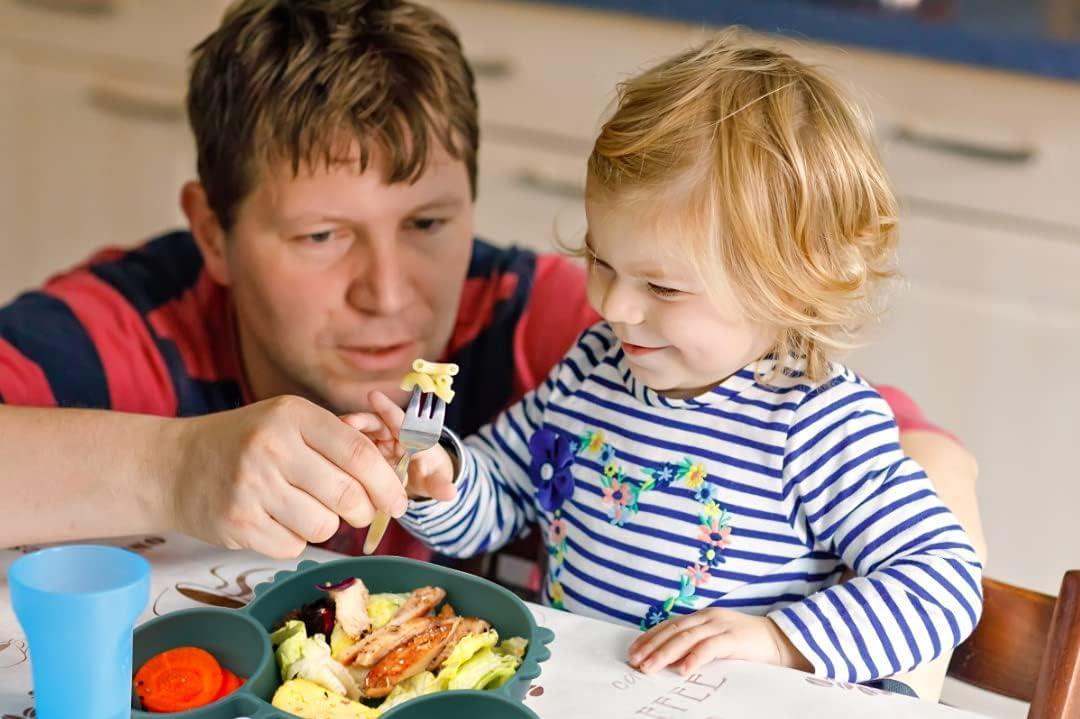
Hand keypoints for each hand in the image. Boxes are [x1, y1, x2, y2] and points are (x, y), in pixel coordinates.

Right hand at [168, 395, 406, 558]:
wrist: (174, 466)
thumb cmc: (248, 442)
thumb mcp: (289, 421)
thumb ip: (340, 439)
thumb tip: (396, 466)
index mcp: (293, 416)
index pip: (358, 453)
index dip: (388, 482)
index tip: (399, 501)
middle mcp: (272, 448)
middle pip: (347, 496)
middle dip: (363, 510)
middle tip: (358, 511)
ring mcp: (252, 487)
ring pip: (324, 527)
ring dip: (325, 524)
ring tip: (303, 507)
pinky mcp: (238, 524)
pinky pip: (293, 547)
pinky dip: (293, 539)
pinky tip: (274, 519)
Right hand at [339, 390, 456, 502]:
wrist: (417, 478)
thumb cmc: (428, 474)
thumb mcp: (434, 480)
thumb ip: (439, 484)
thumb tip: (451, 492)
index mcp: (411, 436)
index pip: (400, 420)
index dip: (388, 409)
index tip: (374, 396)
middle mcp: (390, 433)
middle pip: (374, 423)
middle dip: (361, 421)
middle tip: (347, 421)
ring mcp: (373, 442)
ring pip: (358, 433)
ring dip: (345, 433)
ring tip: (332, 434)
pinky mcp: (359, 452)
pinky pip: (347, 445)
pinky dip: (336, 446)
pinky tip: (321, 449)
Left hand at [628, 608, 810, 675]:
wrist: (783, 639)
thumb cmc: (747, 644)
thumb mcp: (717, 641)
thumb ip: (696, 645)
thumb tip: (670, 661)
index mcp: (702, 617)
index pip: (669, 625)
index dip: (649, 637)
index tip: (633, 652)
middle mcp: (708, 618)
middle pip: (673, 630)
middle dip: (651, 646)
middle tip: (635, 662)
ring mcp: (721, 626)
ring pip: (686, 638)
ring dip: (665, 653)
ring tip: (650, 667)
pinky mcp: (735, 638)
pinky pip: (710, 647)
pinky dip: (694, 658)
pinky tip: (682, 670)